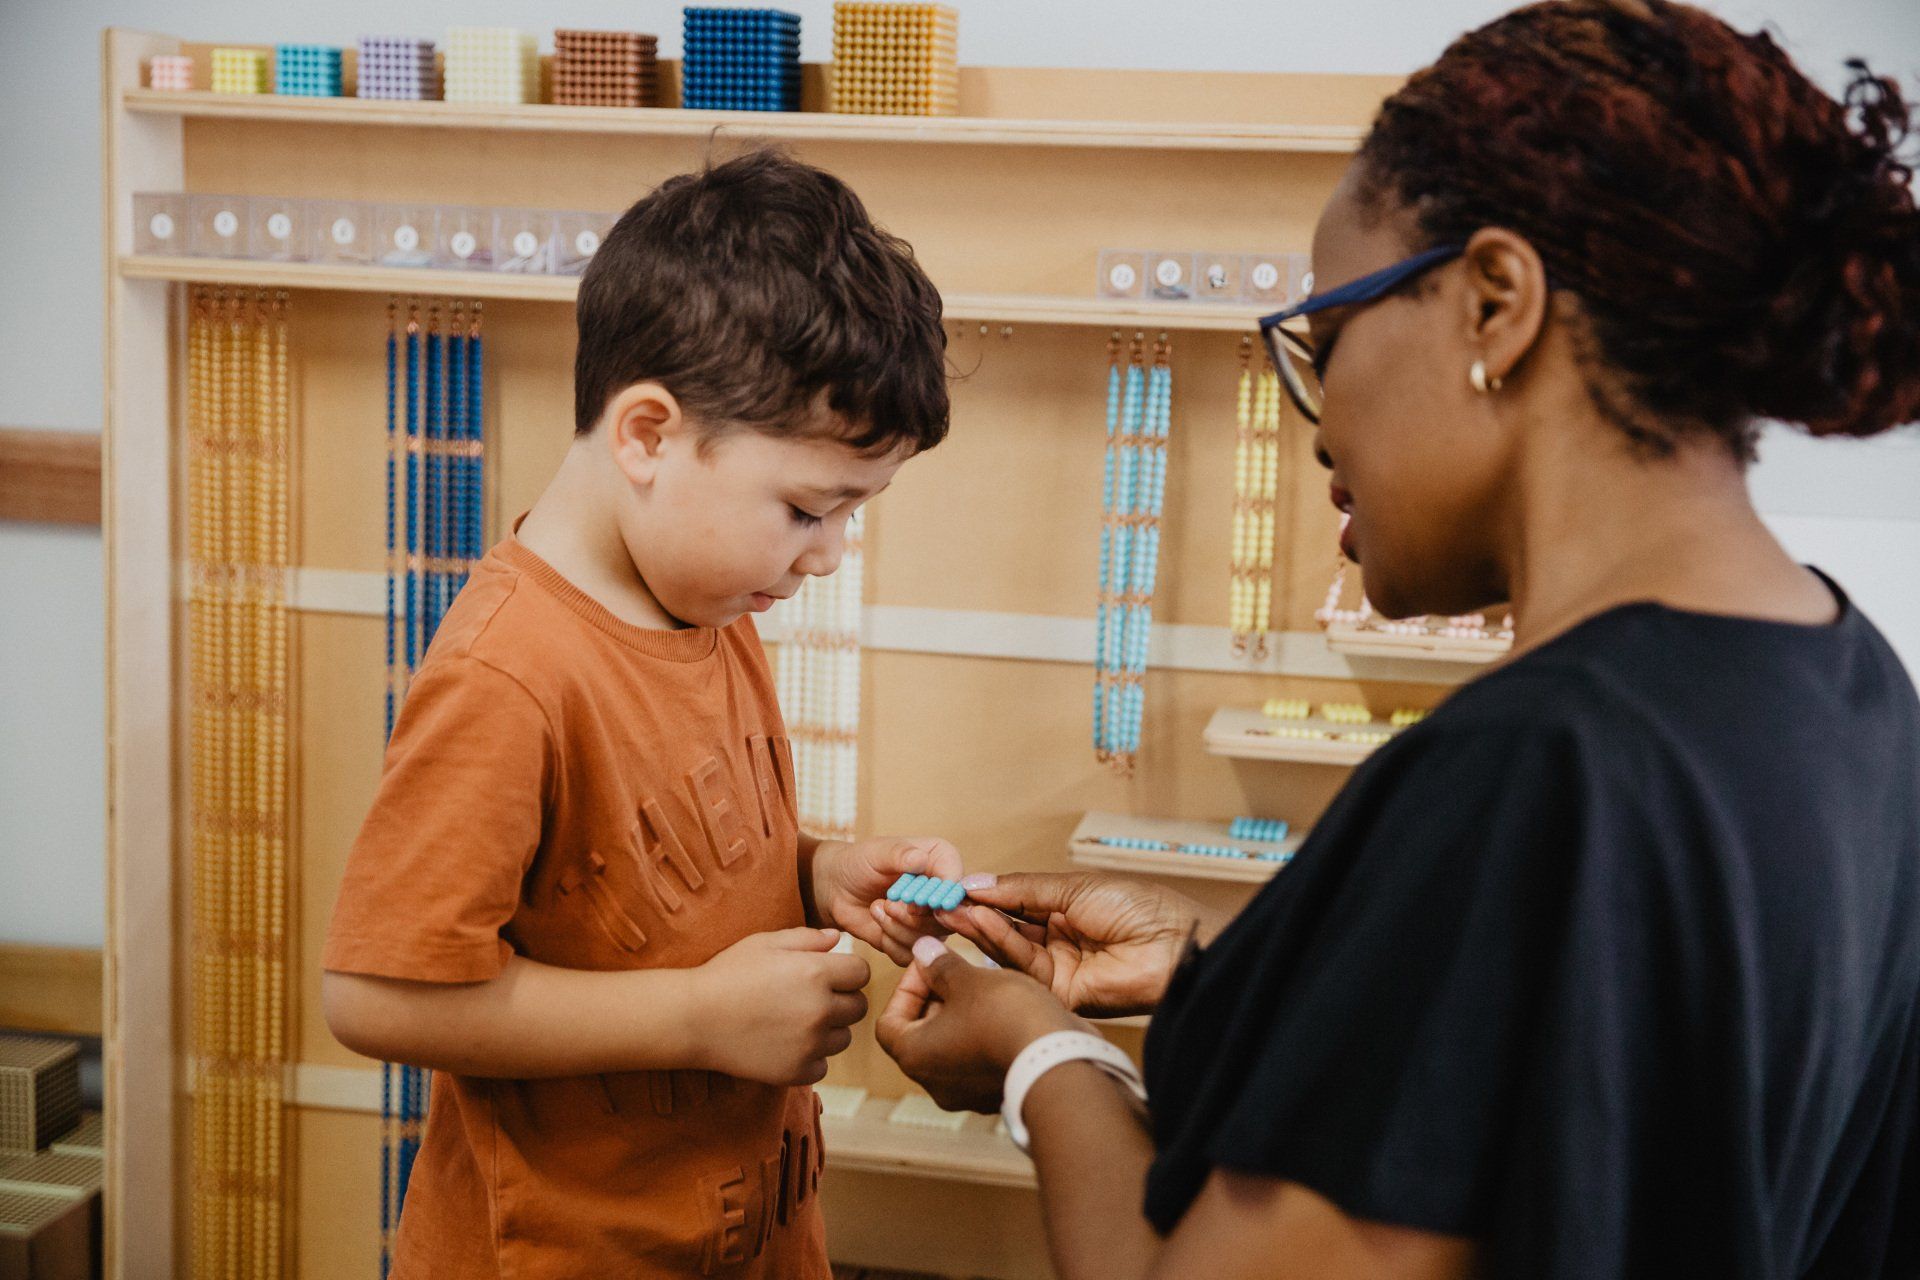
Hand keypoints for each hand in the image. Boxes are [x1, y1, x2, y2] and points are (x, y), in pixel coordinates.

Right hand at [692, 927, 870, 1085]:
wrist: (694, 1018)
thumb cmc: (728, 974)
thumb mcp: (766, 943)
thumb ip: (807, 938)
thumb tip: (838, 939)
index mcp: (816, 973)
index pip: (862, 973)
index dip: (847, 972)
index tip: (830, 974)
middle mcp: (819, 1009)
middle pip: (859, 1007)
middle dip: (843, 1000)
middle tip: (813, 998)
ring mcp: (810, 1044)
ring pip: (843, 1038)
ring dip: (829, 1030)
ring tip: (796, 1021)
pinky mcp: (797, 1071)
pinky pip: (822, 1065)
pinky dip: (810, 1057)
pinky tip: (786, 1043)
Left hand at [811, 835, 967, 964]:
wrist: (838, 887)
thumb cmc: (860, 863)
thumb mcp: (876, 852)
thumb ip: (899, 854)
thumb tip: (919, 859)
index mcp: (943, 861)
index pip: (958, 883)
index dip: (941, 898)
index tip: (915, 902)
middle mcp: (944, 893)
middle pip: (948, 918)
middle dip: (913, 916)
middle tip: (888, 903)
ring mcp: (933, 920)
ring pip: (930, 939)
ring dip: (898, 927)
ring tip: (878, 908)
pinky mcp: (916, 941)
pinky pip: (912, 955)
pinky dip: (891, 942)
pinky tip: (878, 923)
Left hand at [876, 937, 1085, 1113]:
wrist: (1059, 1059)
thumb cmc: (1006, 1018)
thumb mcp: (969, 980)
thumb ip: (939, 965)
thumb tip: (922, 952)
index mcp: (916, 1056)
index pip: (889, 1023)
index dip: (906, 989)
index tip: (930, 967)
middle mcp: (935, 1082)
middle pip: (921, 1034)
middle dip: (936, 998)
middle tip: (958, 971)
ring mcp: (967, 1093)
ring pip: (952, 1047)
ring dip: (962, 1016)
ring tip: (985, 988)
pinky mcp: (995, 1093)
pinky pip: (979, 1060)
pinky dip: (985, 1035)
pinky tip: (1006, 1011)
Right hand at [928, 872, 1206, 1017]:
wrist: (1174, 946)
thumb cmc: (1138, 907)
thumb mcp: (1073, 888)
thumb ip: (1023, 889)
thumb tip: (977, 883)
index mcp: (1065, 910)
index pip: (1014, 903)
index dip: (983, 895)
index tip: (950, 887)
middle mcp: (1057, 940)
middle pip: (1005, 929)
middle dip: (973, 914)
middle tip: (939, 901)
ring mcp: (1057, 969)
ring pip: (1008, 949)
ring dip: (980, 928)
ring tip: (954, 910)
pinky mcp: (1058, 994)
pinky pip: (1022, 969)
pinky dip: (999, 945)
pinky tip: (979, 923)